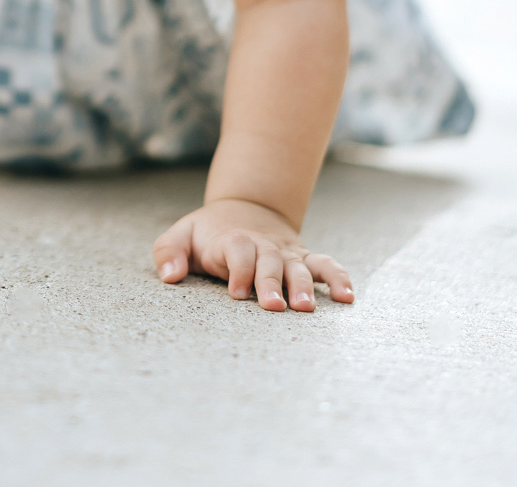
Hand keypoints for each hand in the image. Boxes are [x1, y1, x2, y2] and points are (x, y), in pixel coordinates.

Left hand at [152, 197, 353, 310]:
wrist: (245, 209)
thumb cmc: (208, 233)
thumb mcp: (181, 234)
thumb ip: (168, 251)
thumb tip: (169, 276)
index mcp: (234, 240)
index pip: (239, 251)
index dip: (239, 270)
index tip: (237, 292)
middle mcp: (264, 247)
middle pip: (270, 262)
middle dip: (273, 284)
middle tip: (275, 307)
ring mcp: (286, 254)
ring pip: (299, 267)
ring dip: (305, 286)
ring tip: (307, 308)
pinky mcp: (303, 260)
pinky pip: (325, 266)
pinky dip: (339, 278)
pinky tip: (348, 298)